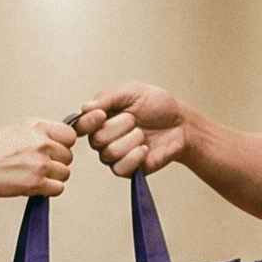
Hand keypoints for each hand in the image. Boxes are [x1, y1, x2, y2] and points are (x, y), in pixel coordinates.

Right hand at [0, 117, 77, 197]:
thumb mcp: (13, 130)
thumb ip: (37, 134)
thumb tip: (54, 140)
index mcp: (34, 126)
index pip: (69, 134)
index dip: (63, 143)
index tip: (57, 148)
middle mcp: (39, 143)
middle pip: (68, 155)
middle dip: (57, 161)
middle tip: (40, 164)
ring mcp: (39, 163)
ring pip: (65, 173)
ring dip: (53, 177)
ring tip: (35, 174)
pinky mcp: (36, 183)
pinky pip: (58, 188)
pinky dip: (49, 190)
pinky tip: (36, 185)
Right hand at [73, 82, 188, 178]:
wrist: (181, 125)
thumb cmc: (158, 107)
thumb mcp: (132, 91)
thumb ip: (107, 97)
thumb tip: (85, 107)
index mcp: (101, 118)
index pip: (80, 125)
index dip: (88, 122)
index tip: (102, 114)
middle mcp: (103, 138)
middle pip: (96, 139)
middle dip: (120, 126)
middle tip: (134, 119)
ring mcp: (114, 155)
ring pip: (111, 153)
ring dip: (132, 139)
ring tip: (142, 133)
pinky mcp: (126, 169)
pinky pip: (120, 168)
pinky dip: (136, 156)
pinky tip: (145, 148)